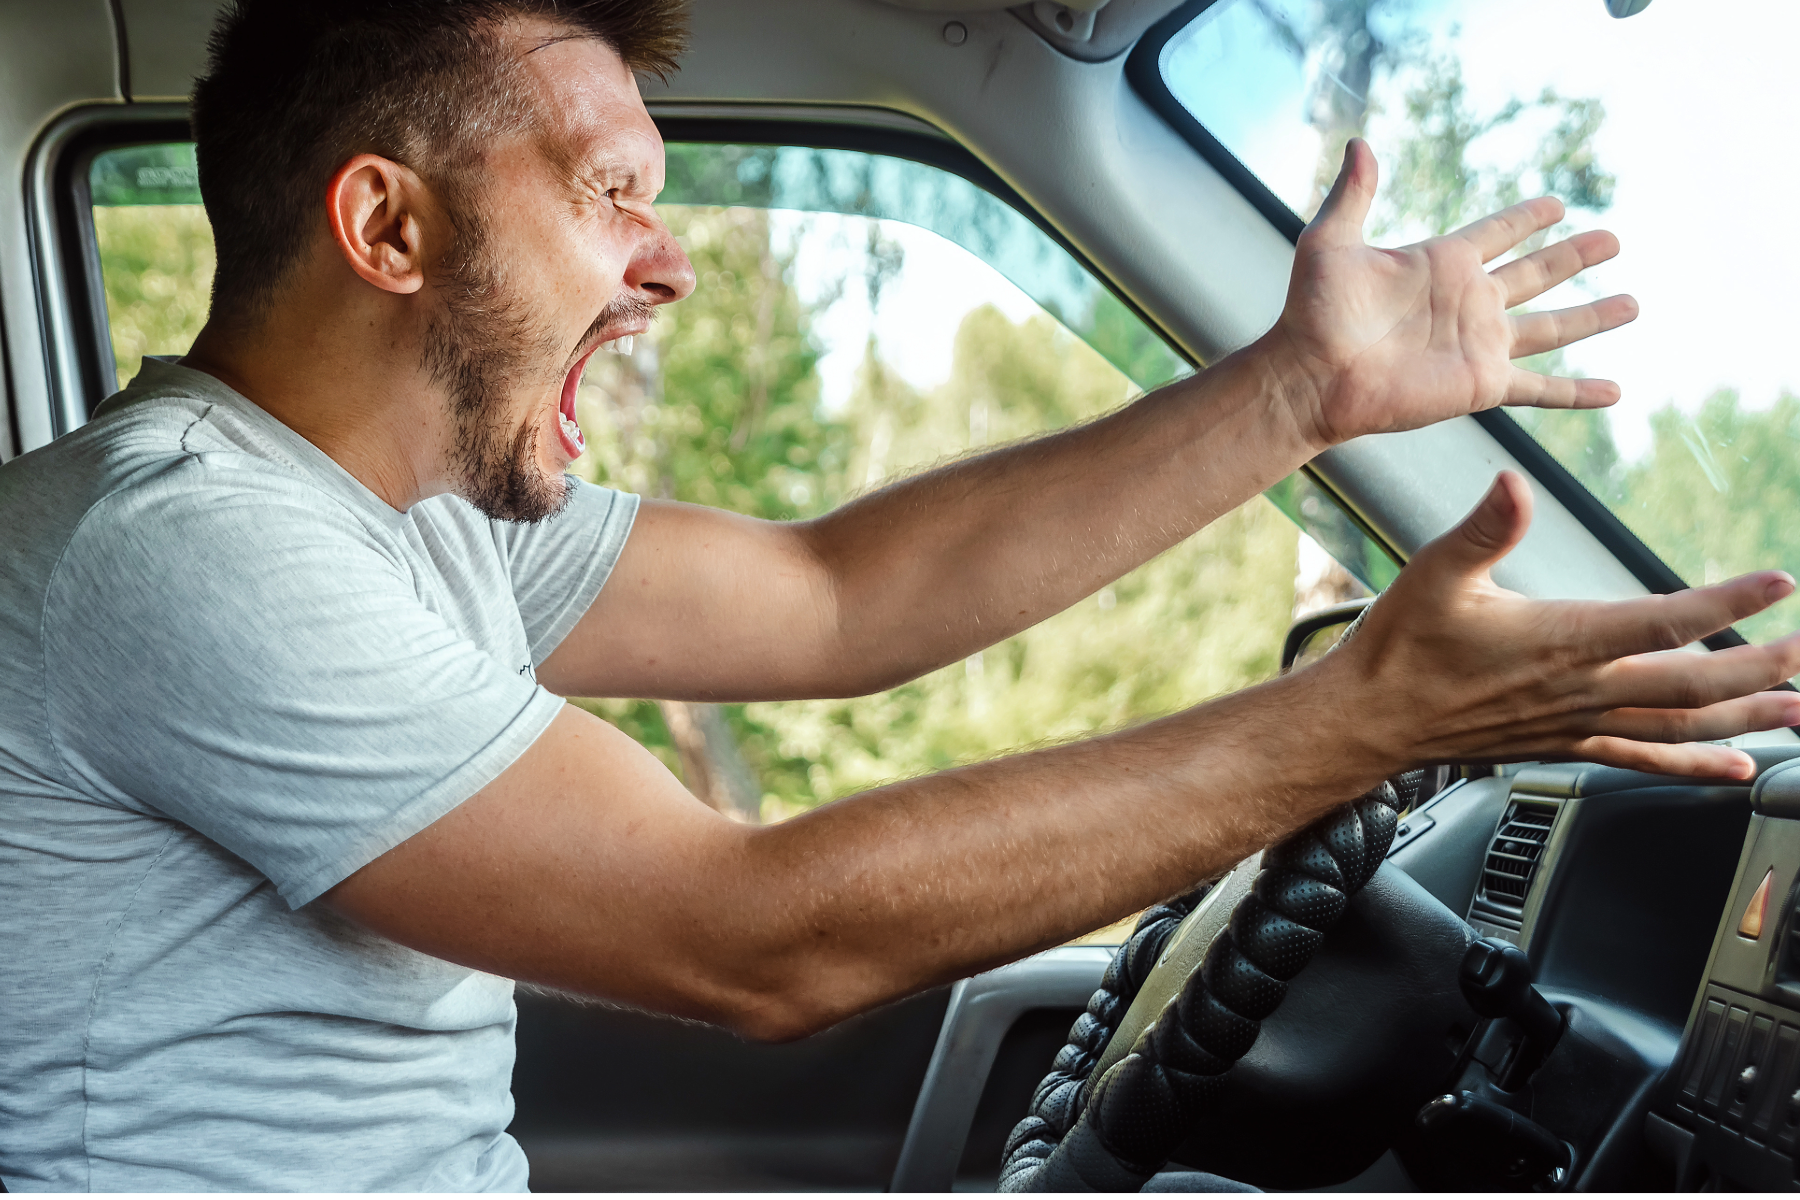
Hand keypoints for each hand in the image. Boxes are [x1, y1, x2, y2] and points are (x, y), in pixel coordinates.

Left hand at [1265, 139, 1639, 449]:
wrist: (1313, 374)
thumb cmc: (1314, 311)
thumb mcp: (1331, 242)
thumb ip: (1353, 195)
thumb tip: (1359, 142)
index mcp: (1442, 263)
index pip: (1498, 233)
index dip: (1526, 219)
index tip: (1557, 205)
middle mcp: (1469, 301)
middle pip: (1536, 273)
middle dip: (1574, 257)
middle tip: (1614, 239)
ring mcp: (1480, 343)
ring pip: (1552, 327)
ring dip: (1592, 317)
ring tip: (1633, 303)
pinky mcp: (1483, 383)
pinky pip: (1542, 388)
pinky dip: (1579, 392)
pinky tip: (1615, 392)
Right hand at [1317, 472, 1799, 779]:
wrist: (1368, 720)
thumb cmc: (1400, 647)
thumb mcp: (1435, 572)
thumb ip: (1484, 527)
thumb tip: (1513, 484)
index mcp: (1560, 640)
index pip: (1663, 623)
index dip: (1727, 604)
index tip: (1778, 582)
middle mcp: (1579, 689)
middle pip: (1692, 686)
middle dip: (1761, 670)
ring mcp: (1576, 722)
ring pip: (1679, 727)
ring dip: (1746, 720)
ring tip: (1796, 712)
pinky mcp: (1563, 743)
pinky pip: (1642, 758)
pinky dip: (1695, 764)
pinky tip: (1734, 766)